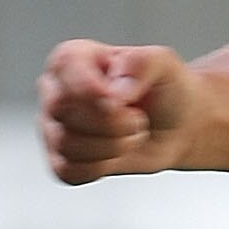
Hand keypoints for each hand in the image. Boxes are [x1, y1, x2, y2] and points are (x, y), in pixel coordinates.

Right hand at [38, 40, 199, 185]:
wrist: (174, 127)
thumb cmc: (163, 90)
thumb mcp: (163, 64)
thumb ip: (140, 64)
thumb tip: (114, 92)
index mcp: (73, 57)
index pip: (66, 72)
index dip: (97, 95)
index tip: (126, 103)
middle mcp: (56, 89)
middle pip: (63, 111)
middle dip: (112, 124)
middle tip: (137, 120)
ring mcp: (54, 125)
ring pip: (67, 145)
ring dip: (113, 147)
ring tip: (130, 134)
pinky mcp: (60, 158)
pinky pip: (68, 171)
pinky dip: (100, 168)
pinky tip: (116, 153)